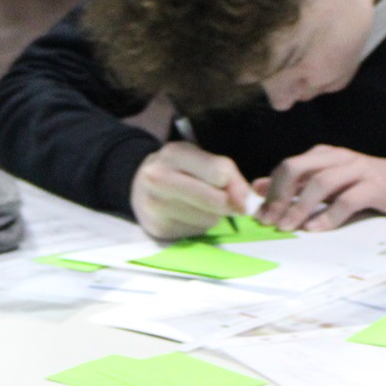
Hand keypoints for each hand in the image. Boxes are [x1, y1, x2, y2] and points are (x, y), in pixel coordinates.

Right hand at [131, 142, 251, 239]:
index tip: (245, 195)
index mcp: (174, 154)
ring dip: (214, 216)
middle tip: (231, 204)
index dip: (237, 186)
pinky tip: (189, 216)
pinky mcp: (158, 228)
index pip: (218, 172)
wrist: (138, 185)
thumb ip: (226, 173)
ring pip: (208, 219)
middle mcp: (159, 178)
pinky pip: (196, 231)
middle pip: (214, 199)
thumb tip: (246, 201)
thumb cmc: (177, 170)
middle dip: (228, 204)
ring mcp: (155, 205)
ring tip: (202, 206)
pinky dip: (200, 226)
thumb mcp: (199, 159)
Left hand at [254, 144, 385, 230]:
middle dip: (280, 195)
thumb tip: (259, 188)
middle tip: (270, 220)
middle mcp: (337, 158)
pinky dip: (329, 215)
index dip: (270, 190)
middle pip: (298, 168)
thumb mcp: (327, 184)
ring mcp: (357, 170)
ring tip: (289, 226)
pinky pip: (348, 200)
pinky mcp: (375, 186)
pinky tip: (316, 228)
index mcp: (322, 155)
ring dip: (300, 206)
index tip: (260, 214)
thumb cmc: (363, 186)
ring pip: (321, 182)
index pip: (287, 167)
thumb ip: (296, 186)